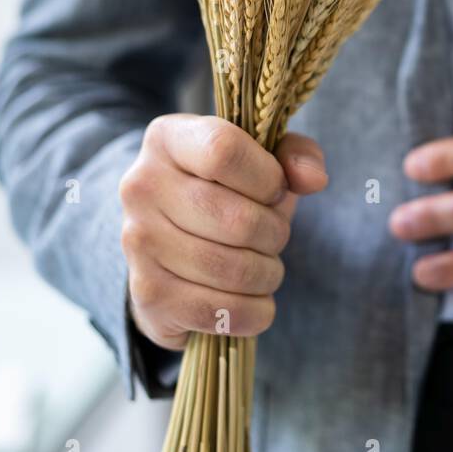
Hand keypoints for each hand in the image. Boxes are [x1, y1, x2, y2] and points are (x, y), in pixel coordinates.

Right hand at [119, 113, 327, 348]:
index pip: (223, 151)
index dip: (267, 178)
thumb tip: (314, 179)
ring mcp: (139, 243)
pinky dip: (254, 312)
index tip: (274, 191)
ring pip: (234, 272)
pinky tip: (251, 298)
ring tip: (263, 265)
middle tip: (272, 235)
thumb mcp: (264, 158)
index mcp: (168, 139)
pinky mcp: (148, 294)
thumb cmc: (228, 192)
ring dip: (268, 274)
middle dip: (275, 234)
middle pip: (238, 221)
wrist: (170, 244)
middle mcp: (141, 187)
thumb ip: (296, 155)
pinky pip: (221, 312)